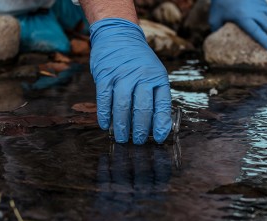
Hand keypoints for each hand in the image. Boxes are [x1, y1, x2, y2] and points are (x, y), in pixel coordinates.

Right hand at [89, 18, 171, 143]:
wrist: (119, 34)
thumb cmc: (139, 60)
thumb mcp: (154, 73)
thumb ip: (156, 95)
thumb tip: (158, 125)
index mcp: (157, 77)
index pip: (162, 104)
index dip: (160, 124)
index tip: (158, 138)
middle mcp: (141, 76)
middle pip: (142, 108)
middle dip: (140, 129)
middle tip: (137, 142)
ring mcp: (122, 75)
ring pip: (122, 106)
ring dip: (122, 126)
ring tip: (122, 138)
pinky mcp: (105, 74)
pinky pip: (104, 99)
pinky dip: (104, 114)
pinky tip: (105, 125)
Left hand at [209, 0, 266, 50]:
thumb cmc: (219, 3)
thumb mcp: (214, 19)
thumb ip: (218, 32)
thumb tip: (219, 44)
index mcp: (242, 17)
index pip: (257, 31)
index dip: (265, 41)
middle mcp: (254, 11)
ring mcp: (259, 4)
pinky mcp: (262, 0)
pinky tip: (266, 26)